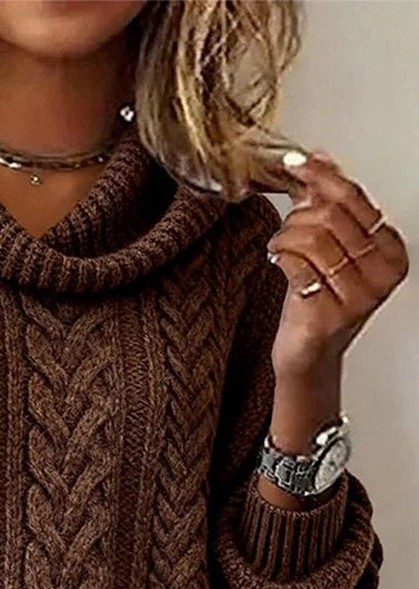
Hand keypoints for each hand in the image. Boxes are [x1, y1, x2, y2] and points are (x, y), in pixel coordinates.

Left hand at [265, 149, 408, 380]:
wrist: (308, 350)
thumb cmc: (318, 298)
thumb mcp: (328, 246)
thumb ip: (326, 202)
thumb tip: (318, 157)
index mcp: (391, 251)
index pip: (354, 199)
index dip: (321, 178)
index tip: (297, 164)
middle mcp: (382, 274)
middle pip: (331, 216)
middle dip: (297, 217)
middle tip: (286, 231)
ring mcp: (358, 296)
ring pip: (312, 238)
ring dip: (285, 238)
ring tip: (280, 249)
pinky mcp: (329, 313)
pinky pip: (296, 266)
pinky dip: (280, 258)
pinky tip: (278, 263)